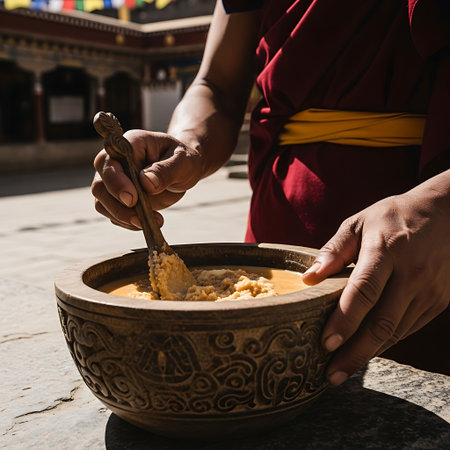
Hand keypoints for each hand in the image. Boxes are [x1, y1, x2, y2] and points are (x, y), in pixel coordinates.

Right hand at [91, 129, 203, 229]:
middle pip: (100, 186)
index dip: (116, 181)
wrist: (184, 169)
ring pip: (102, 203)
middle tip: (141, 220)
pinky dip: (129, 222)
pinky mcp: (118, 198)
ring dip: (124, 218)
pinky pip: (114, 214)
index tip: (132, 198)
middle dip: (118, 207)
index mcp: (129, 144)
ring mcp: (113, 181)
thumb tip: (146, 182)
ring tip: (154, 220)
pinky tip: (149, 222)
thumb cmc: (182, 159)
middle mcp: (114, 161)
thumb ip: (166, 170)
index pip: (109, 161)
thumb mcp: (183, 162)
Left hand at [302, 172, 449, 385]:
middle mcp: (411, 273)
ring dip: (369, 354)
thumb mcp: (359, 223)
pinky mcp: (439, 300)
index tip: (325, 343)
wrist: (447, 213)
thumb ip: (333, 250)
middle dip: (355, 353)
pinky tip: (366, 351)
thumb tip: (307, 278)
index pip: (364, 291)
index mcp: (387, 249)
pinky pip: (408, 328)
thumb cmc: (392, 216)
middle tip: (330, 375)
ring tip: (342, 370)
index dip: (344, 320)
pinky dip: (386, 343)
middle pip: (382, 322)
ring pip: (396, 331)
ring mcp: (429, 289)